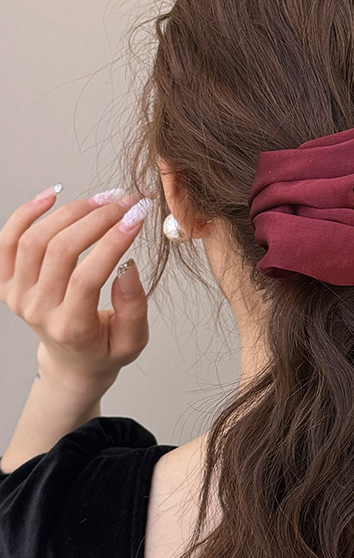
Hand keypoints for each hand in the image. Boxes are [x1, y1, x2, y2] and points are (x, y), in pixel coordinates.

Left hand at [0, 187, 151, 393]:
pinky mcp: (7, 281)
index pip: (88, 277)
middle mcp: (38, 310)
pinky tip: (53, 196)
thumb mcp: (133, 341)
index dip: (113, 242)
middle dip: (97, 219)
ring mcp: (18, 294)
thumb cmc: (105, 349)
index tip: (137, 217)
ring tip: (101, 200)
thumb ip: (133, 308)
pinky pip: (7, 240)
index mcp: (71, 328)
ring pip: (35, 239)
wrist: (73, 361)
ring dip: (70, 212)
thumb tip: (127, 264)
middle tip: (125, 202)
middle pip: (60, 251)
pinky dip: (27, 213)